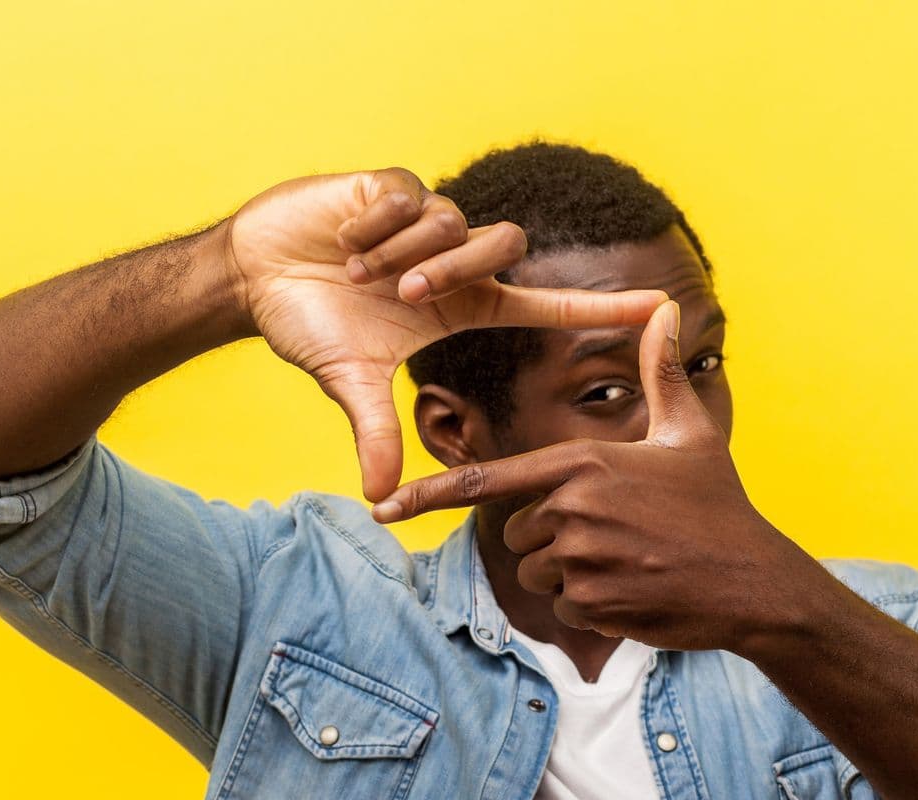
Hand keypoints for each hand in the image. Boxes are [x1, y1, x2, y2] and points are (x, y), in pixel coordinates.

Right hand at [222, 168, 668, 502]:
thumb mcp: (348, 380)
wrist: (255, 275)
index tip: (662, 308)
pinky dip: (375, 227)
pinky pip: (407, 199)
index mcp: (463, 307)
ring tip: (357, 274)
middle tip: (401, 297)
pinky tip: (344, 243)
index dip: (602, 308)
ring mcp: (426, 220)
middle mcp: (455, 261)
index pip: (548, 306)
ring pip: (452, 222)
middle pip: (503, 246)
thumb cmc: (311, 323)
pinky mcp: (394, 186)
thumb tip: (378, 495)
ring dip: (406, 253)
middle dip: (451, 272)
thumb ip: (374, 430)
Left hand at [371, 300, 821, 651]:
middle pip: (516, 532)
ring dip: (570, 575)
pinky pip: (564, 607)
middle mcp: (572, 507)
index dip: (428, 495)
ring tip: (627, 563)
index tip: (382, 508)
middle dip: (550, 540)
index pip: (485, 483)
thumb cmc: (719, 505)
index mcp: (580, 463)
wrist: (752, 580)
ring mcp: (580, 557)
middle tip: (612, 537)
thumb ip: (661, 374)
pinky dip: (593, 606)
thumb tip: (663, 311)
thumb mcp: (688, 434)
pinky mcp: (593, 602)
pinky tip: (634, 592)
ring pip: (537, 573)